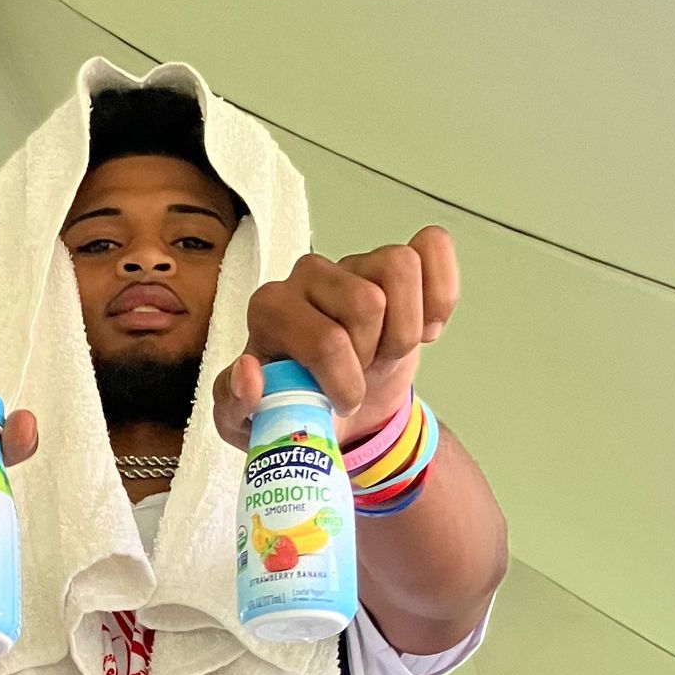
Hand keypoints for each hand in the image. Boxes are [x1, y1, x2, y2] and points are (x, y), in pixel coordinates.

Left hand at [212, 227, 458, 449]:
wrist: (338, 412)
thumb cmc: (294, 409)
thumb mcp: (249, 426)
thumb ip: (234, 406)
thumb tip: (249, 372)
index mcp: (269, 309)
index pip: (326, 338)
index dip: (345, 381)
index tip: (339, 403)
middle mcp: (307, 275)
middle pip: (369, 303)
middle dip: (374, 357)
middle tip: (361, 376)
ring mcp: (354, 262)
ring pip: (399, 269)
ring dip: (405, 330)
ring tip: (387, 353)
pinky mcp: (395, 262)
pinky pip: (433, 248)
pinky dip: (440, 296)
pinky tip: (425, 329)